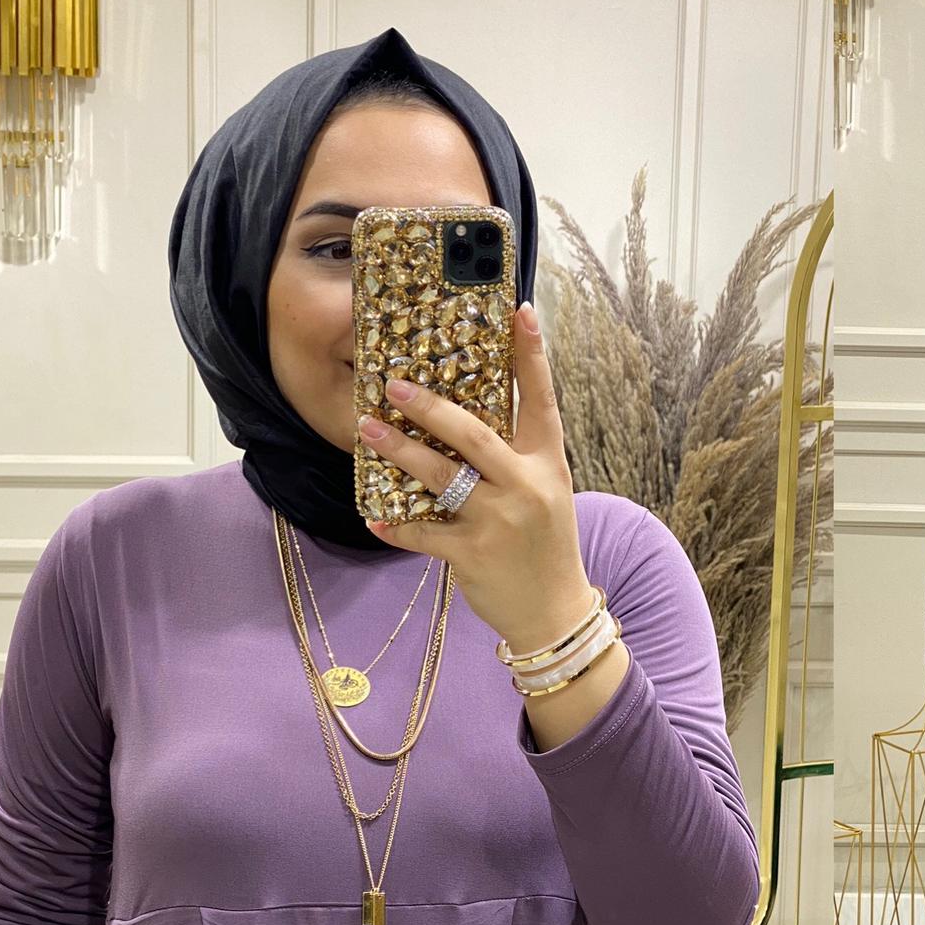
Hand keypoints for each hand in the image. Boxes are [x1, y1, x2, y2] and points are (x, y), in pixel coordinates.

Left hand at [354, 302, 597, 653]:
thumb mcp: (545, 495)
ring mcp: (500, 522)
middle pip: (474, 434)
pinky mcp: (474, 556)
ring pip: (442, 477)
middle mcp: (527, 488)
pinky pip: (425, 534)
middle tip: (393, 384)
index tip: (521, 311)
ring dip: (400, 451)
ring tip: (369, 430)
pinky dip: (398, 527)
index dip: (532, 355)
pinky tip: (376, 519)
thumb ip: (514, 459)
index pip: (541, 401)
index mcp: (548, 465)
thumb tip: (463, 420)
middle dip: (430, 407)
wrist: (555, 614)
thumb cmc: (545, 547)